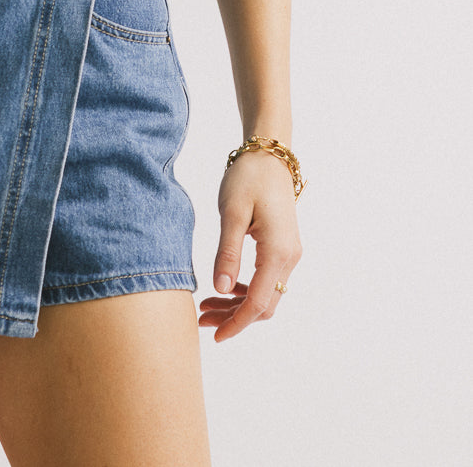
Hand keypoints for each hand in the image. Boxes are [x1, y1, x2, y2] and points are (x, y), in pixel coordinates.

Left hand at [198, 151, 301, 341]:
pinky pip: (266, 280)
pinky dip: (245, 289)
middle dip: (234, 317)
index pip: (257, 302)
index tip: (215, 336)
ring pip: (265, 294)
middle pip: (263, 305)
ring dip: (237, 304)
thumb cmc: (248, 178)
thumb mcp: (232, 213)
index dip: (236, 323)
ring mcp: (288, 254)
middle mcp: (289, 258)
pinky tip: (224, 287)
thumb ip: (227, 252)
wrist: (268, 154)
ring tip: (207, 306)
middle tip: (202, 319)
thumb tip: (219, 289)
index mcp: (278, 252)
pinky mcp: (282, 248)